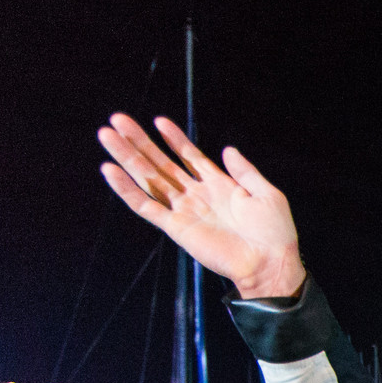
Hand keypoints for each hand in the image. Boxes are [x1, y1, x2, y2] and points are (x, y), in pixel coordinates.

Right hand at [97, 114, 305, 298]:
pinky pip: (146, 206)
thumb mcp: (267, 194)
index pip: (190, 156)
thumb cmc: (274, 233)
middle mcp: (197, 196)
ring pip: (148, 178)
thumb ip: (245, 171)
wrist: (270, 263)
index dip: (174, 139)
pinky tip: (110, 170)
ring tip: (106, 134)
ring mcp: (184, 211)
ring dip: (127, 157)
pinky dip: (126, 189)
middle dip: (140, 141)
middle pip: (162, 163)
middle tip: (117, 120)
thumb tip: (227, 149)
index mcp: (219, 186)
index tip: (158, 121)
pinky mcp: (176, 228)